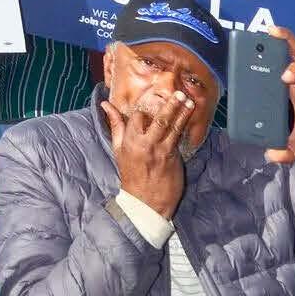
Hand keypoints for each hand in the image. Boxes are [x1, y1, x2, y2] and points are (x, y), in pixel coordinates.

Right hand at [103, 88, 196, 216]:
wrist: (145, 203)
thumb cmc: (131, 174)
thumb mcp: (118, 149)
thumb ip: (115, 125)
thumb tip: (105, 104)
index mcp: (130, 141)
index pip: (137, 116)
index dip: (145, 108)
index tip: (153, 98)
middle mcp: (145, 144)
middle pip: (159, 119)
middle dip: (170, 104)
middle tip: (179, 92)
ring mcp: (161, 151)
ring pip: (172, 127)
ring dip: (182, 112)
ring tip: (189, 100)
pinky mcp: (173, 158)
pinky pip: (178, 138)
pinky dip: (184, 126)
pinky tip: (189, 117)